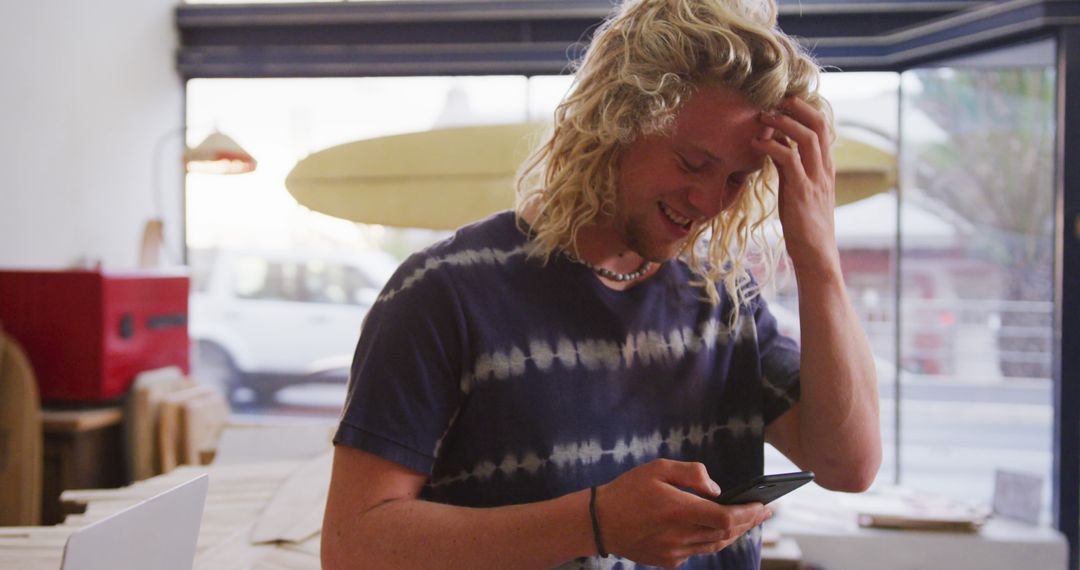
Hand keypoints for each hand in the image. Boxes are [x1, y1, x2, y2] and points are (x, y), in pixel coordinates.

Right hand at [596, 459, 771, 567]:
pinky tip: (716, 530)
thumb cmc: (628, 490)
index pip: (726, 518)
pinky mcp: (668, 560)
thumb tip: (717, 489)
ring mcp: (674, 551)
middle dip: (748, 522)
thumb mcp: (657, 468)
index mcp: (679, 510)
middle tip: (763, 512)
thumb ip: (691, 473)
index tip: (762, 505)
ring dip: (733, 533)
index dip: (748, 513)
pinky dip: (710, 541)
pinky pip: (697, 551)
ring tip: (746, 521)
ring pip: (714, 545)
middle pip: (726, 534)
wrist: (599, 522)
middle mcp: (680, 535)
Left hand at [752, 97, 840, 273]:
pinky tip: (756, 144)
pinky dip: (772, 148)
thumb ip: (791, 167)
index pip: (823, 128)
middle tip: (778, 98)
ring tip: (763, 116)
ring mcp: (815, 180)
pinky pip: (789, 161)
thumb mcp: (799, 189)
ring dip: (784, 123)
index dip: (806, 110)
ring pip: (807, 138)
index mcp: (826, 168)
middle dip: (799, 107)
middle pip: (819, 125)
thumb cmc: (805, 225)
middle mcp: (824, 169)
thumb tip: (776, 146)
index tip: (786, 100)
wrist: (816, 255)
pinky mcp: (802, 192)